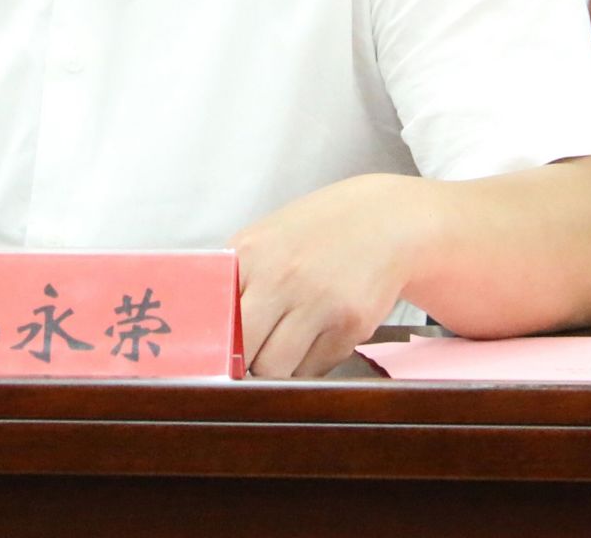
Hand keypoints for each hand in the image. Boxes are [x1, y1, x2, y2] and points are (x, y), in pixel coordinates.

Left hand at [231, 174, 426, 377]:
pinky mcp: (351, 326)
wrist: (384, 220)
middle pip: (244, 352)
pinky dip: (309, 364)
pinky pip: (314, 369)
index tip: (216, 349)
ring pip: (278, 370)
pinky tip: (316, 337)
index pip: (215, 316)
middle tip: (251, 353)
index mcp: (251, 253)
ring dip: (276, 367)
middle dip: (243, 360)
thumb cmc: (315, 234)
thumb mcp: (265, 239)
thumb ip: (235, 277)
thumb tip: (206, 329)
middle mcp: (282, 277)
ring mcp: (319, 303)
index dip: (214, 340)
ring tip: (283, 346)